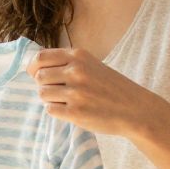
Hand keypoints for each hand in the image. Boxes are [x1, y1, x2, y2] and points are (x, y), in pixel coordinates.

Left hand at [30, 48, 154, 137]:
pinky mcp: (76, 112)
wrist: (136, 109)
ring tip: (67, 100)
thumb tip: (34, 68)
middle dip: (44, 85)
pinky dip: (57, 111)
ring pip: (43, 94)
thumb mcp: (91, 65)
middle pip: (39, 77)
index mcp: (78, 56)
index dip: (33, 67)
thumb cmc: (111, 87)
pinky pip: (50, 109)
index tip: (36, 74)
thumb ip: (66, 63)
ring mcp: (76, 92)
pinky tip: (71, 110)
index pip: (40, 57)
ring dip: (50, 99)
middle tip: (58, 91)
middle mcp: (76, 71)